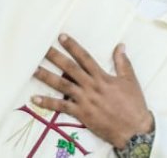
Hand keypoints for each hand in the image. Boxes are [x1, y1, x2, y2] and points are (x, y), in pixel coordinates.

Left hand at [32, 35, 152, 148]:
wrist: (133, 129)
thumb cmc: (133, 104)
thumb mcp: (130, 81)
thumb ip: (123, 63)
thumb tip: (120, 46)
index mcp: (102, 77)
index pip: (85, 58)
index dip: (73, 46)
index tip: (62, 37)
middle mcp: (91, 86)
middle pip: (70, 69)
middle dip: (55, 57)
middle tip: (42, 48)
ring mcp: (85, 100)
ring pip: (62, 85)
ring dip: (47, 77)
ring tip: (33, 70)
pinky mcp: (81, 114)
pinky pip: (62, 107)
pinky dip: (48, 103)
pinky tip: (35, 98)